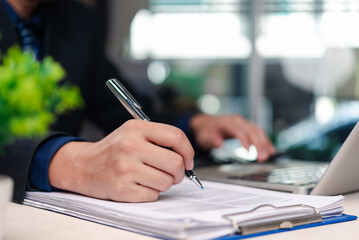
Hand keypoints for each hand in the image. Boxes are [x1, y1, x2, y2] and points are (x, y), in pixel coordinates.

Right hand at [48, 119, 193, 201]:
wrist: (84, 166)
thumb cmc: (114, 150)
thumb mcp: (133, 133)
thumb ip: (159, 139)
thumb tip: (187, 158)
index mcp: (136, 129)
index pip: (175, 136)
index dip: (188, 151)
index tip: (188, 161)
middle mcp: (130, 146)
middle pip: (175, 163)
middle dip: (179, 172)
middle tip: (172, 173)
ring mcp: (125, 168)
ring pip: (166, 182)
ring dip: (164, 183)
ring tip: (150, 178)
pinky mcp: (122, 189)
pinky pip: (153, 195)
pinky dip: (150, 193)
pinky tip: (137, 185)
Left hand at [190, 114, 274, 161]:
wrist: (205, 123)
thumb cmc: (205, 131)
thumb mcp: (204, 137)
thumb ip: (210, 140)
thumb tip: (218, 143)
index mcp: (227, 123)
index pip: (239, 131)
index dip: (246, 141)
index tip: (249, 152)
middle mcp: (238, 121)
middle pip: (252, 131)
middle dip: (259, 144)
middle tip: (262, 158)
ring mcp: (243, 123)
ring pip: (258, 131)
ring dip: (264, 143)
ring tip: (268, 155)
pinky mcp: (247, 127)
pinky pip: (259, 132)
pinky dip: (265, 140)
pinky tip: (270, 149)